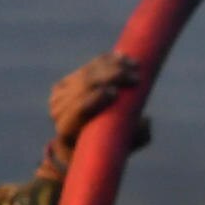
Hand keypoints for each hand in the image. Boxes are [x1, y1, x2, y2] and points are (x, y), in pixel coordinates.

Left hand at [44, 51, 153, 174]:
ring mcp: (60, 93)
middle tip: (135, 76)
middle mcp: (59, 109)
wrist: (78, 143)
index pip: (79, 109)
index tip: (116, 92)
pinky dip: (106, 61)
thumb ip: (134, 138)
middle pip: (84, 85)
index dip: (95, 98)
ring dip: (112, 66)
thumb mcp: (120, 147)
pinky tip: (122, 57)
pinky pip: (88, 66)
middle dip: (111, 77)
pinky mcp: (66, 81)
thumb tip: (145, 120)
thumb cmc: (104, 147)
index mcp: (67, 129)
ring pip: (87, 72)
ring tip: (134, 65)